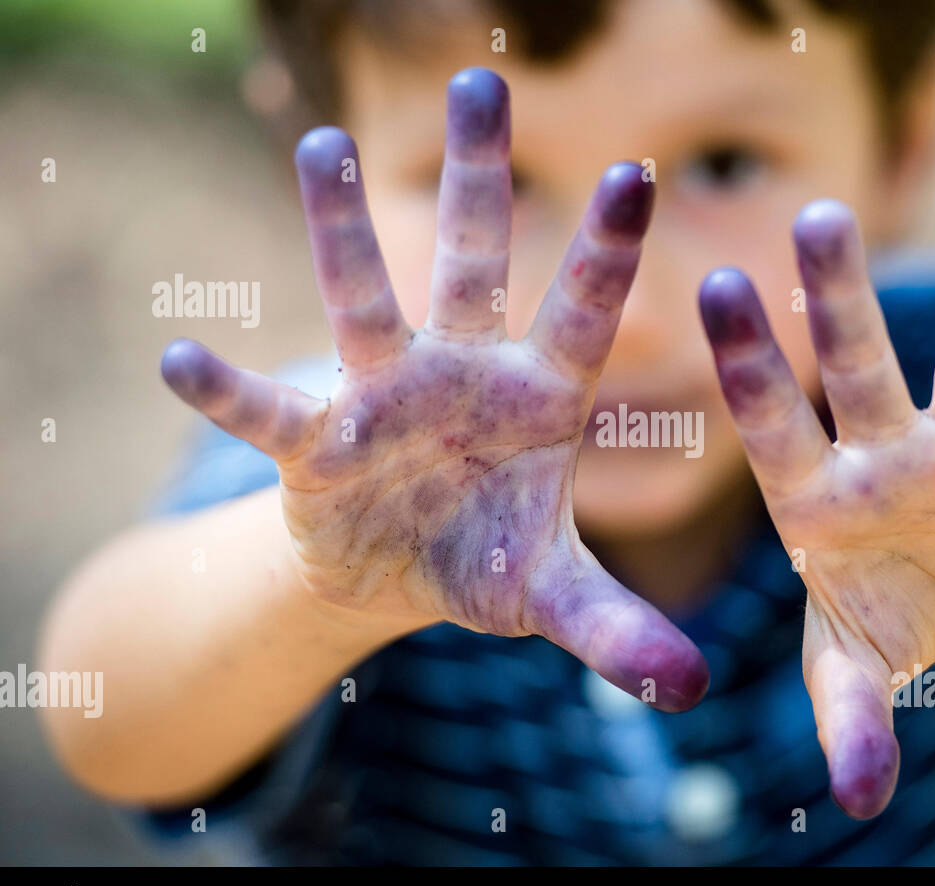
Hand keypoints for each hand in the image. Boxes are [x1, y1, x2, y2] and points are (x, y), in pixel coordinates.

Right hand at [160, 68, 707, 711]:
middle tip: (483, 83)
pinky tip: (180, 357)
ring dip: (343, 228)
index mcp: (541, 398)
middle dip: (481, 178)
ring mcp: (385, 395)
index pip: (586, 315)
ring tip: (321, 149)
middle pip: (477, 263)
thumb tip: (692, 691)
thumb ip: (616, 629)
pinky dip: (227, 390)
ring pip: (364, 297)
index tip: (638, 173)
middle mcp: (465, 372)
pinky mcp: (314, 440)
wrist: (396, 573)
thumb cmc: (485, 562)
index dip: (606, 251)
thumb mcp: (550, 596)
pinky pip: (266, 410)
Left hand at [697, 201, 934, 815]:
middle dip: (837, 302)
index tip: (719, 288)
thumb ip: (851, 714)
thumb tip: (860, 798)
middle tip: (815, 215)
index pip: (774, 426)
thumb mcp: (856, 663)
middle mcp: (885, 457)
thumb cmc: (885, 611)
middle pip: (858, 371)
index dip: (749, 366)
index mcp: (817, 498)